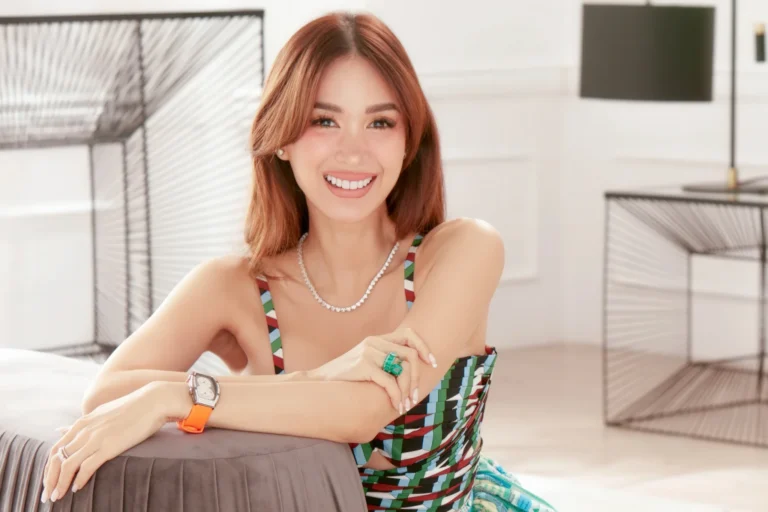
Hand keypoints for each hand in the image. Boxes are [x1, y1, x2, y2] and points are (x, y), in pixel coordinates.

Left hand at [41, 382, 169, 503]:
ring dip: (59, 484)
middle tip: (47, 496)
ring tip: (58, 497)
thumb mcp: (101, 413)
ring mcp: (96, 438)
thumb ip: (81, 425)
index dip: (48, 468)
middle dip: (49, 480)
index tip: (48, 482)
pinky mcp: (109, 446)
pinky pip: (86, 467)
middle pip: (56, 459)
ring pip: (67, 465)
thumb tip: (60, 429)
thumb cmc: (131, 408)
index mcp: (82, 423)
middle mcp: (84, 430)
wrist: (153, 401)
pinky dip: (79, 480)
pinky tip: (77, 488)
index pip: (55, 449)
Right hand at [310, 327, 436, 413]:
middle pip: (410, 355)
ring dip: (407, 390)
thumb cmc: (346, 377)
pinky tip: (395, 405)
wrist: (319, 382)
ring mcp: (368, 352)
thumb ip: (385, 361)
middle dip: (416, 378)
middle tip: (414, 396)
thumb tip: (410, 373)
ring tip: (405, 405)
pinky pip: (390, 382)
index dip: (424, 347)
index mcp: (377, 339)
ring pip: (402, 369)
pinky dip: (396, 396)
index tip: (432, 363)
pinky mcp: (363, 366)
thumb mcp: (366, 363)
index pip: (409, 334)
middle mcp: (374, 342)